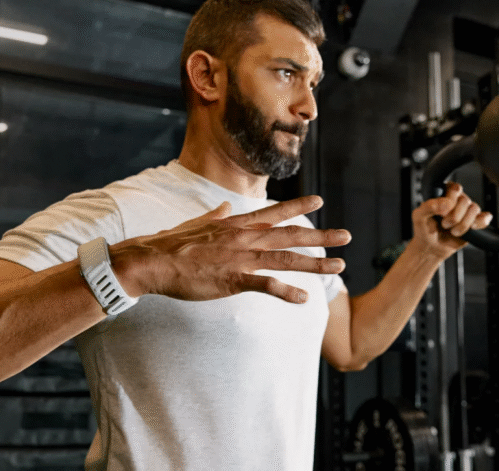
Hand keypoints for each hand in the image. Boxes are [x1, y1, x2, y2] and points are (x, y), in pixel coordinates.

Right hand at [111, 195, 351, 303]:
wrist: (151, 260)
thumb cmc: (172, 243)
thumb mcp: (198, 223)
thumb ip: (216, 215)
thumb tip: (224, 206)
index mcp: (237, 225)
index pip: (274, 213)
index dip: (299, 207)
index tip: (320, 201)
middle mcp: (244, 238)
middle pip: (290, 236)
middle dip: (321, 236)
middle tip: (347, 236)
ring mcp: (239, 258)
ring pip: (285, 259)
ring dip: (314, 263)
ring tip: (338, 267)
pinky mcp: (231, 279)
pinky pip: (264, 285)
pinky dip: (285, 291)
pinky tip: (304, 298)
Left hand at [411, 182, 491, 259]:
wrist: (431, 247)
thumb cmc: (424, 229)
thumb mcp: (419, 216)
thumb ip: (429, 206)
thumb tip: (446, 204)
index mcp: (444, 193)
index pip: (454, 188)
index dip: (450, 201)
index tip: (441, 214)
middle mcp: (457, 199)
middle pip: (465, 200)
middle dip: (454, 217)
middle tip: (445, 225)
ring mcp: (467, 210)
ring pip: (475, 209)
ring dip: (463, 224)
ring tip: (453, 231)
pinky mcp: (475, 221)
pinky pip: (485, 217)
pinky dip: (480, 223)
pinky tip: (471, 229)